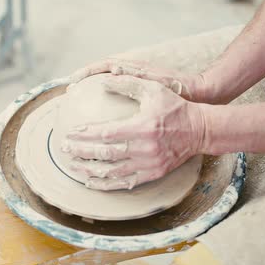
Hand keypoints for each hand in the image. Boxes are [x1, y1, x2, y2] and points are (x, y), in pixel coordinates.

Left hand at [62, 75, 205, 189]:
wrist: (200, 130)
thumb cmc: (175, 107)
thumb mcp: (154, 89)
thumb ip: (128, 84)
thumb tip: (104, 79)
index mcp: (143, 127)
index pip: (106, 133)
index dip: (85, 134)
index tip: (70, 132)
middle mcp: (144, 149)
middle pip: (105, 154)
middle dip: (81, 152)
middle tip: (64, 148)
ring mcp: (149, 165)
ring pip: (112, 172)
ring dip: (89, 170)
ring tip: (72, 166)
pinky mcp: (153, 174)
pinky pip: (125, 183)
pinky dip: (106, 184)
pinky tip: (91, 182)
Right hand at [70, 58, 205, 101]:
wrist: (197, 93)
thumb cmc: (177, 88)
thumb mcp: (154, 84)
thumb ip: (133, 77)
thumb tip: (110, 72)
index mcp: (133, 69)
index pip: (103, 65)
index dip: (86, 71)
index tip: (73, 80)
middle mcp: (131, 74)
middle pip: (100, 73)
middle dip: (84, 80)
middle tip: (70, 92)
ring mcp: (134, 84)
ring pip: (106, 85)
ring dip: (92, 91)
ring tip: (79, 103)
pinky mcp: (139, 95)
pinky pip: (116, 97)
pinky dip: (104, 103)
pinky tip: (98, 120)